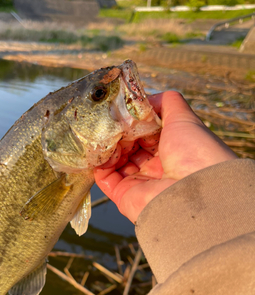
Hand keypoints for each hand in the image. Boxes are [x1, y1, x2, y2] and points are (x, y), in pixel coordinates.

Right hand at [94, 91, 236, 223]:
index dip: (134, 121)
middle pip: (129, 146)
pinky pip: (106, 179)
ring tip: (103, 134)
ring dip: (107, 146)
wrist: (193, 194)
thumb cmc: (195, 154)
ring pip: (115, 161)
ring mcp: (140, 183)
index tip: (121, 110)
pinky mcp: (125, 196)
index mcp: (173, 150)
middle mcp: (157, 168)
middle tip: (108, 121)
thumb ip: (167, 103)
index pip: (147, 133)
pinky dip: (99, 164)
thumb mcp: (184, 119)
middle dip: (117, 132)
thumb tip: (144, 98)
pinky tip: (99, 151)